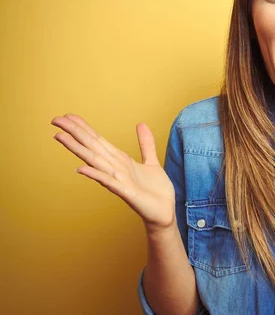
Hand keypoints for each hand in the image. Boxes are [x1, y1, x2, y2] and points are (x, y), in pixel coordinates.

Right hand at [51, 114, 174, 232]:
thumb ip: (145, 143)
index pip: (98, 140)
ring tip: (60, 137)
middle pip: (91, 147)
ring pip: (95, 162)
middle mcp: (115, 169)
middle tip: (55, 120)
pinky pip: (108, 182)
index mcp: (120, 161)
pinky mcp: (126, 193)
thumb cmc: (155, 191)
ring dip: (78, 149)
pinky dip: (95, 175)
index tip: (68, 115)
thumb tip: (141, 123)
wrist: (164, 213)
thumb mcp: (152, 162)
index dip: (84, 128)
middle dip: (74, 133)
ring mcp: (118, 181)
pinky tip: (80, 169)